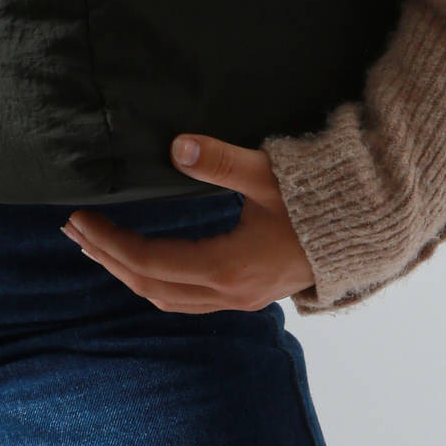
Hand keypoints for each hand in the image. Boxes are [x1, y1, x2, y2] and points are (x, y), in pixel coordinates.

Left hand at [61, 133, 315, 310]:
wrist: (370, 232)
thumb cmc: (322, 201)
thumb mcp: (269, 174)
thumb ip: (222, 161)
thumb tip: (175, 146)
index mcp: (229, 268)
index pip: (150, 263)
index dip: (109, 242)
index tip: (79, 219)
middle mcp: (229, 293)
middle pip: (150, 287)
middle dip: (109, 258)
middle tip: (74, 231)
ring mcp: (240, 299)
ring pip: (168, 299)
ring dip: (129, 274)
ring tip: (98, 247)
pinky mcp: (247, 294)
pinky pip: (187, 299)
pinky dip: (156, 281)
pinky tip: (144, 262)